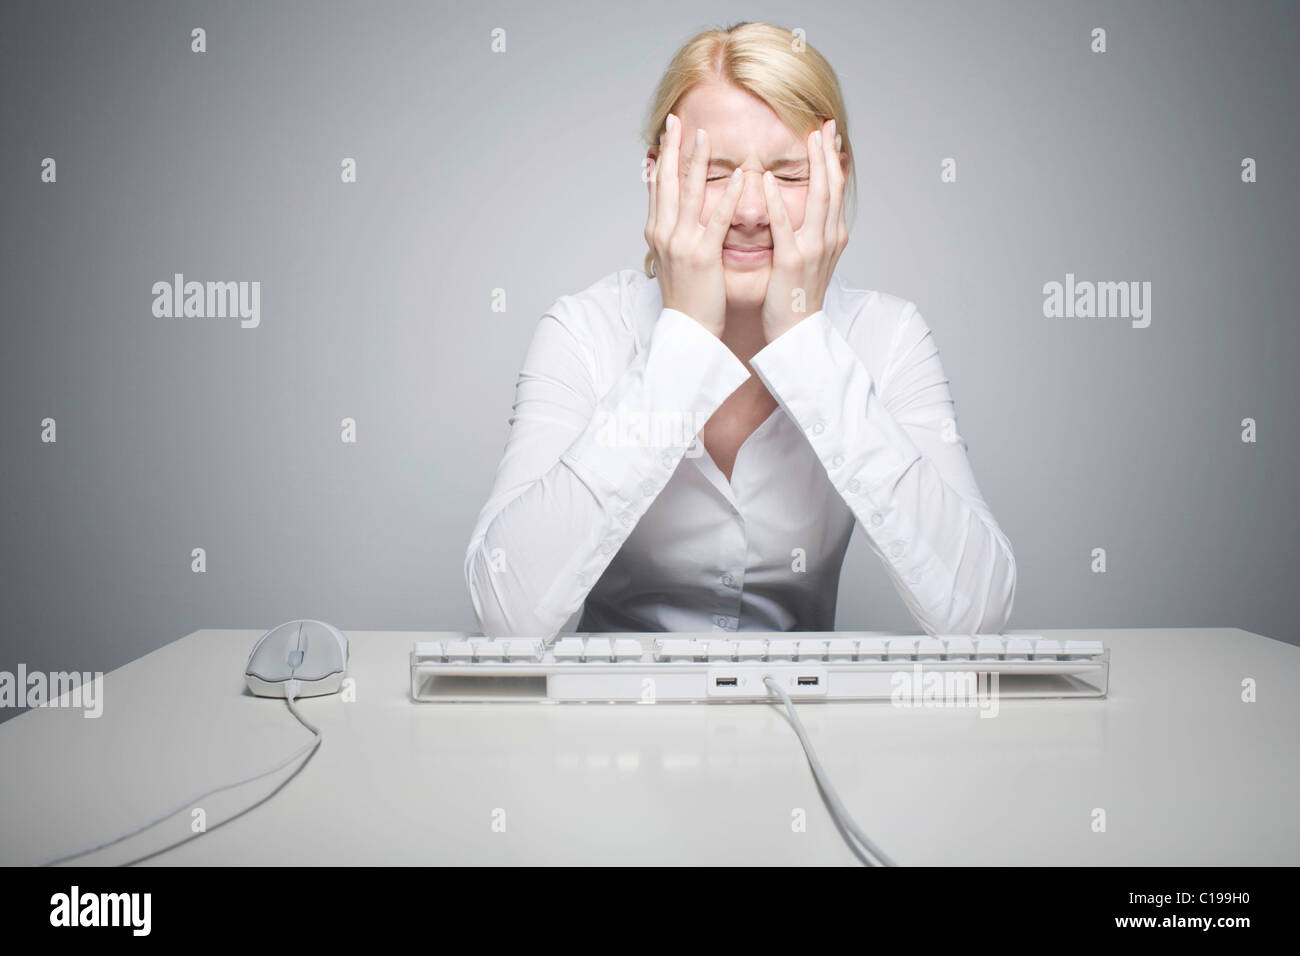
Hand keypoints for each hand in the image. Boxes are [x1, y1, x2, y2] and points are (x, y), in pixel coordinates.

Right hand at [644, 113, 746, 337]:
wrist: (688, 329)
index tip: (667, 132)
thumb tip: (679, 212)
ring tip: (704, 135)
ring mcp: (680, 244)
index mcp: (657, 233)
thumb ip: (676, 232)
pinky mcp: (702, 256)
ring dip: (695, 161)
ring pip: (686, 193)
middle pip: (665, 181)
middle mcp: (663, 234)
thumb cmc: (687, 297)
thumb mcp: (674, 260)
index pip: (657, 186)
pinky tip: (738, 177)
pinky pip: (716, 220)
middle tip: (676, 120)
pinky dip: (726, 196)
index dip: (661, 157)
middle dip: (671, 148)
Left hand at [759, 118, 848, 342]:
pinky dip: (777, 201)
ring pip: (819, 198)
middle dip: (830, 154)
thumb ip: (809, 234)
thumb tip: (805, 212)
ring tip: (809, 138)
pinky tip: (768, 179)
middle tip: (826, 125)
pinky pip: (784, 226)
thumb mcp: (809, 261)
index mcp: (832, 238)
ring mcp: (813, 249)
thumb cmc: (795, 299)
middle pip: (833, 187)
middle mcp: (828, 239)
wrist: (797, 334)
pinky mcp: (792, 262)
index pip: (835, 191)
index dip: (833, 162)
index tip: (830, 136)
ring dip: (815, 166)